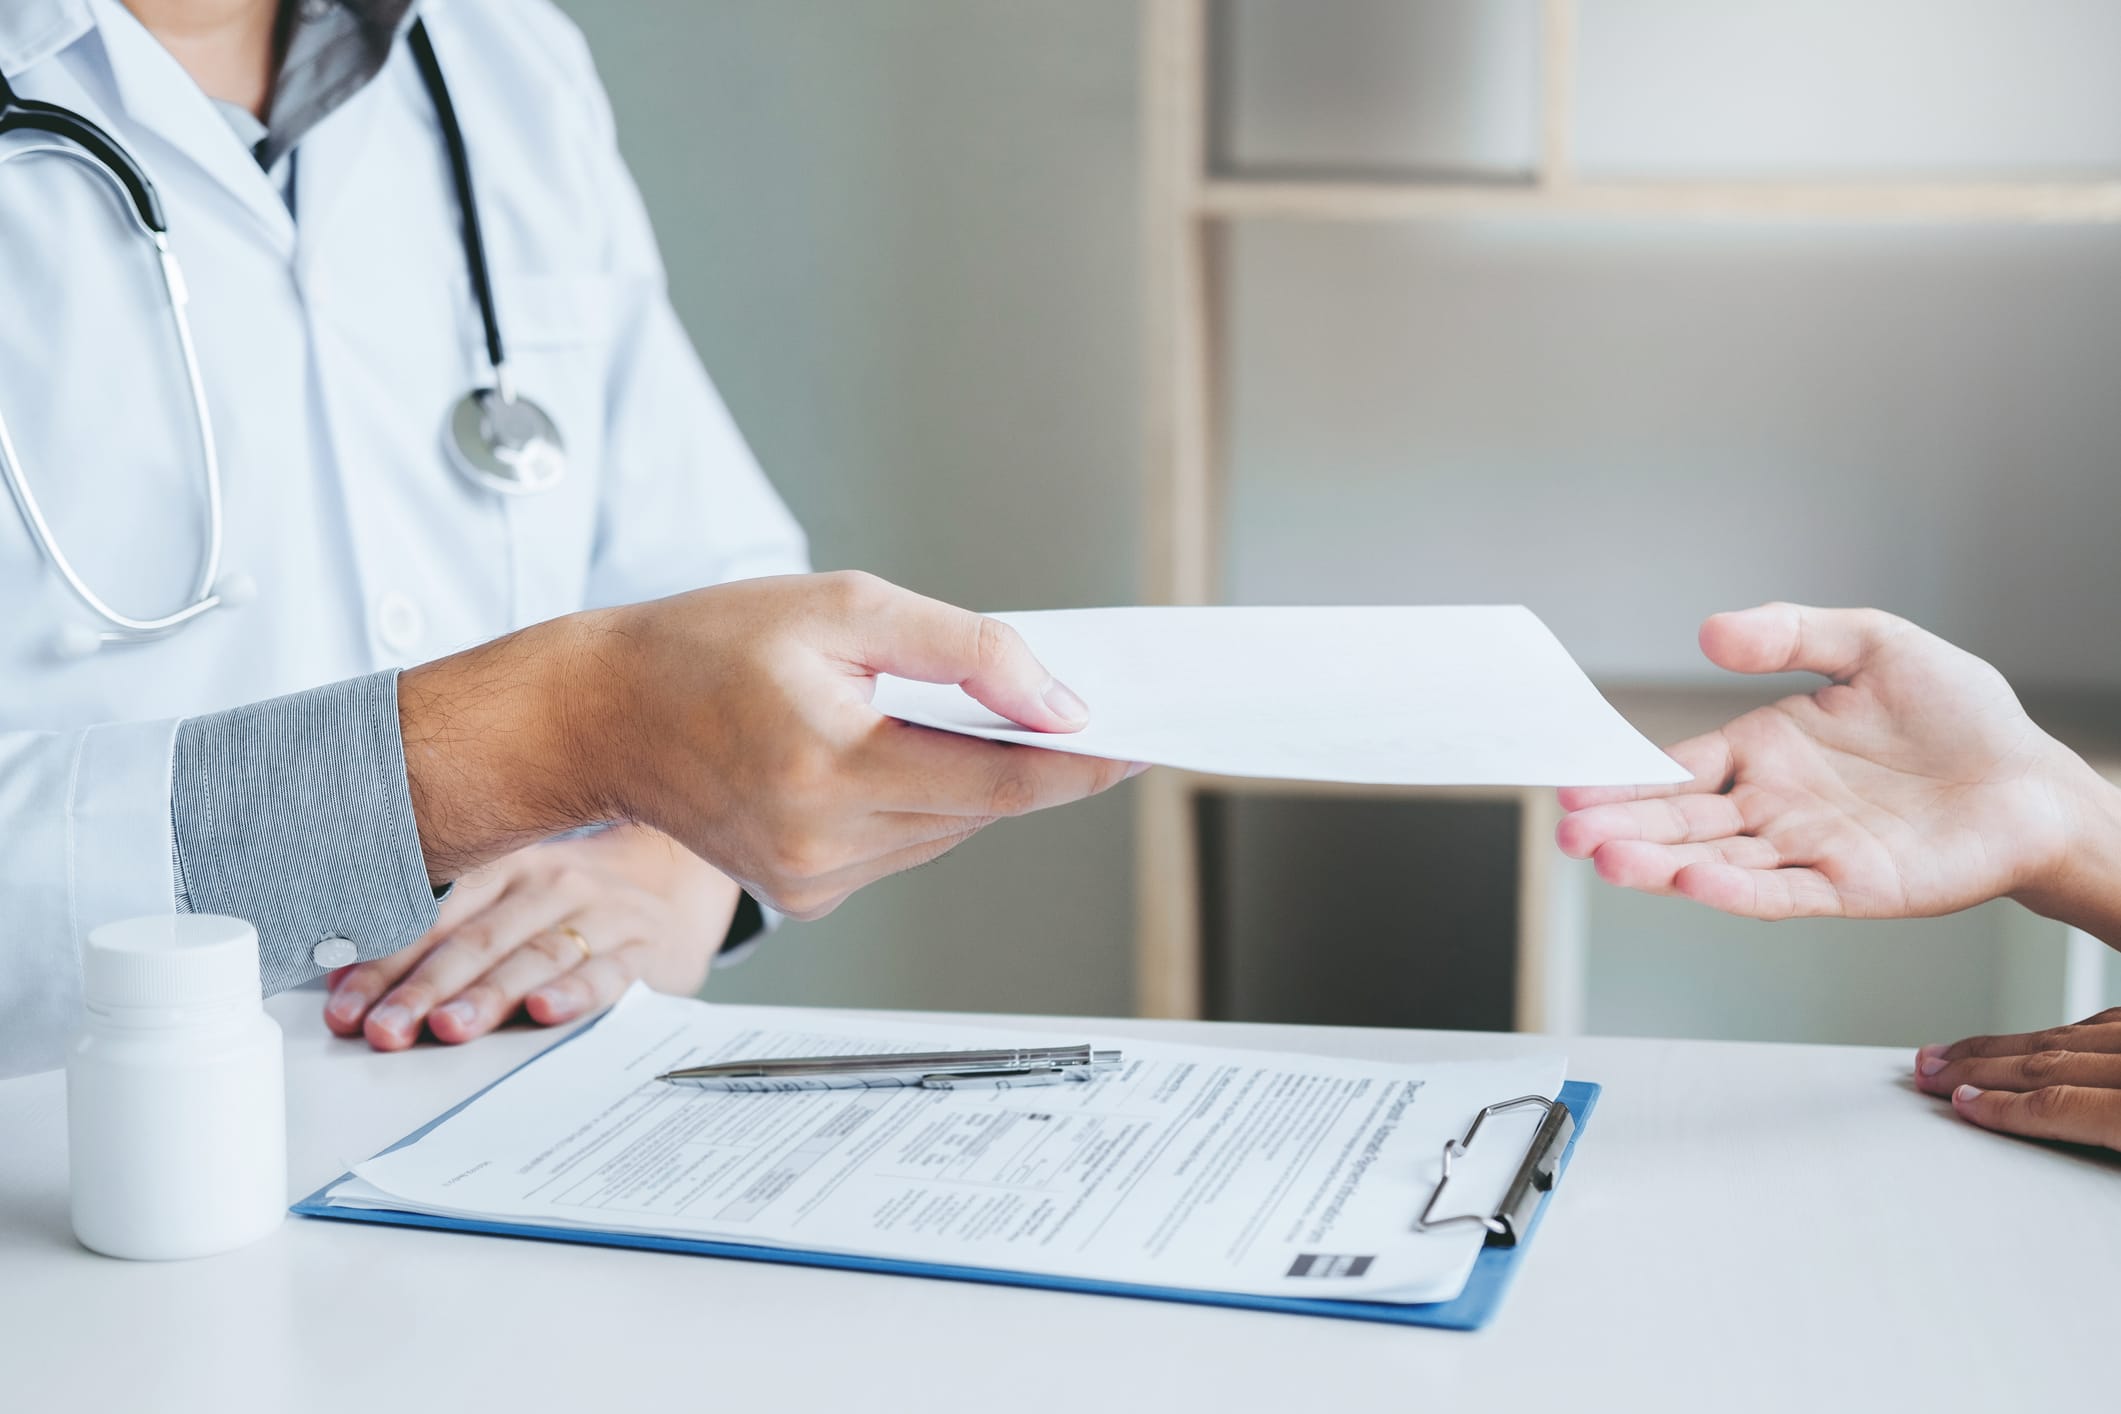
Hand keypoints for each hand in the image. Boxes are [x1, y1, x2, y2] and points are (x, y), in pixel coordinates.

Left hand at [324, 826, 739, 1049]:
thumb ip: (441, 935)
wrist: (671, 881)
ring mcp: (600, 913)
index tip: (346, 1008)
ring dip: (489, 996)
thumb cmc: (566, 906)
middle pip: (478, 939)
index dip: (386, 964)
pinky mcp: (642, 947)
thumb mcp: (508, 900)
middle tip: (385, 1029)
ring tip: (448, 1030)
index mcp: (505, 867)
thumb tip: (348, 983)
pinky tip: (545, 1011)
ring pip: (535, 955)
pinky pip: (608, 972)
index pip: (434, 917)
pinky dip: (576, 991)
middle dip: (424, 989)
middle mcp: (550, 883)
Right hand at [398, 571, 1138, 919]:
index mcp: (829, 768)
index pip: (998, 781)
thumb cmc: (707, 646)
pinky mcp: (804, 897)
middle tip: (1067, 704)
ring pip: (949, 831)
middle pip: (982, 808)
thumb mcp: (844, 608)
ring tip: (949, 715)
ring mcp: (812, 882)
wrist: (600, 716)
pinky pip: (906, 847)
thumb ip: (964, 650)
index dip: (1082, 765)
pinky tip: (892, 753)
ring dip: (973, 779)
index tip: (1146, 743)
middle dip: (1030, 757)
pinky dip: (924, 802)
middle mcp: (823, 845)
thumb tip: (1058, 702)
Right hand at [1555, 603, 2117, 924]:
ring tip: (1608, 861)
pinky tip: (1692, 883)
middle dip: (1621, 829)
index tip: (1575, 788)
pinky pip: (1783, 892)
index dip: (1625, 779)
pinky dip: (1736, 891)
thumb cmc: (1962, 717)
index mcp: (1765, 751)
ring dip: (1660, 865)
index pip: (1677, 769)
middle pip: (1681, 822)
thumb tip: (1710, 632)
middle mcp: (1774, 807)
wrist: (2036, 781)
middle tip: (1569, 834)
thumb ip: (1792, 634)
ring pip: (1716, 861)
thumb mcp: (1874, 644)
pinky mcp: (1850, 888)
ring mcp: (1808, 851)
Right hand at [1914, 1009, 2120, 1151]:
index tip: (1960, 1104)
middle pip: (2047, 1063)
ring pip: (2063, 1037)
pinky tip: (2034, 1040)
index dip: (2000, 1107)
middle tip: (1932, 1069)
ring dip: (2003, 1046)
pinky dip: (2054, 1034)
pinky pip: (2098, 1022)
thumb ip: (2105, 1139)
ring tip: (1959, 1051)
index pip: (2057, 1105)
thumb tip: (2044, 1134)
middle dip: (1978, 1067)